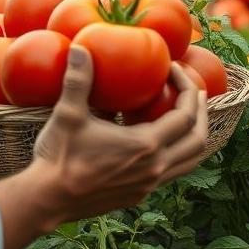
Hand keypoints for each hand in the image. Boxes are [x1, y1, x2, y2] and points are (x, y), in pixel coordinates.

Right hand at [32, 48, 207, 224]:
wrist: (46, 201)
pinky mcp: (139, 195)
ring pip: (189, 161)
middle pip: (198, 140)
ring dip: (193, 135)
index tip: (174, 69)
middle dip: (201, 112)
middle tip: (195, 91)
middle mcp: (155, 168)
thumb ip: (78, 79)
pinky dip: (176, 152)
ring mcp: (149, 185)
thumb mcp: (68, 114)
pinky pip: (171, 173)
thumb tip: (79, 47)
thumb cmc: (58, 156)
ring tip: (188, 115)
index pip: (186, 115)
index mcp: (146, 145)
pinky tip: (160, 138)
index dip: (187, 88)